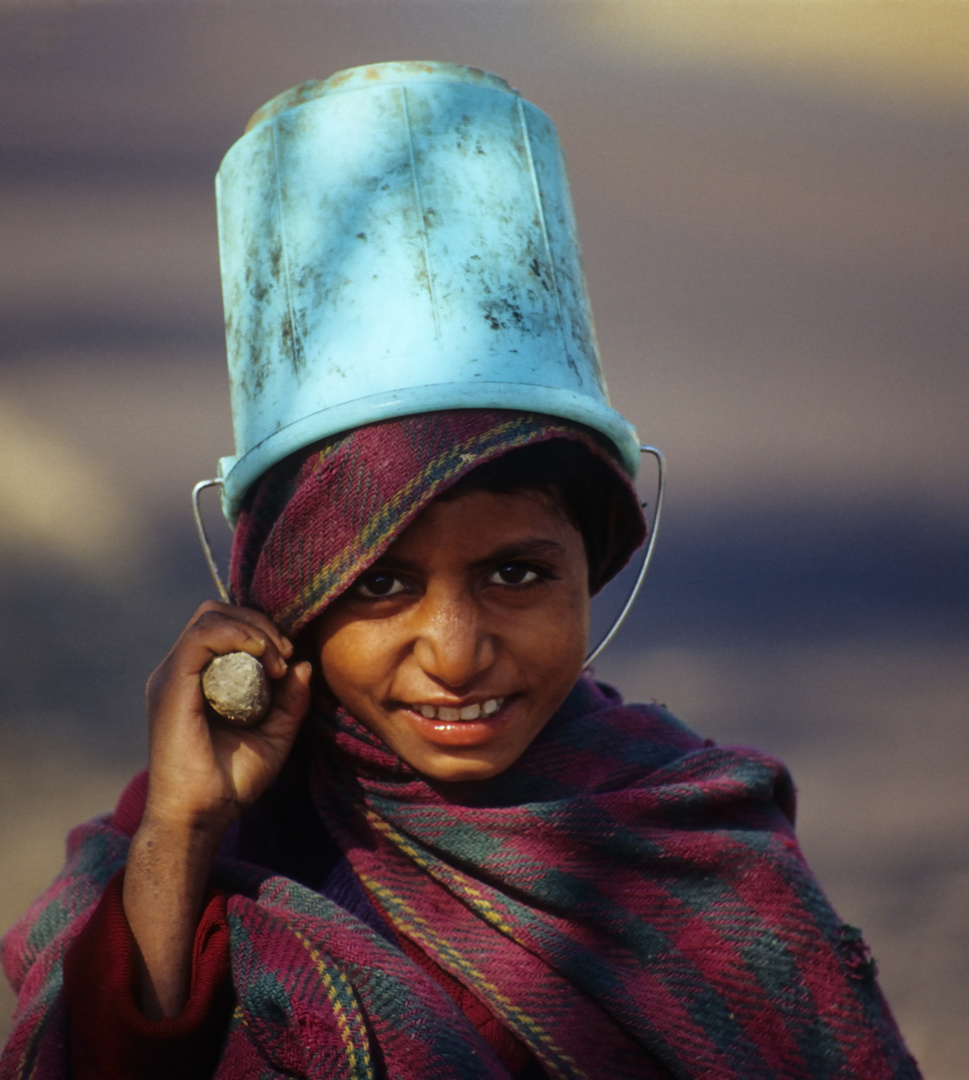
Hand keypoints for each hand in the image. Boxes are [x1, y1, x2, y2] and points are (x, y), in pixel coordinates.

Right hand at [143, 600, 312, 840]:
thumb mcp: (275, 735)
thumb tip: (303, 664)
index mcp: (200, 678)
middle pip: (217, 612)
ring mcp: (172, 676)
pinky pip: (200, 637)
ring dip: (252, 628)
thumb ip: (291, 701)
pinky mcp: (170, 685)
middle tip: (285, 651)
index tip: (289, 654)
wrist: (200, 817)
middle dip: (259, 622)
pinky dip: (236, 635)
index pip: (225, 625)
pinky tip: (261, 656)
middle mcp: (181, 671)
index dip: (260, 627)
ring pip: (210, 617)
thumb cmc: (232, 782)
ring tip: (276, 658)